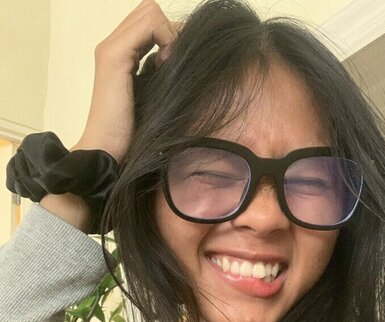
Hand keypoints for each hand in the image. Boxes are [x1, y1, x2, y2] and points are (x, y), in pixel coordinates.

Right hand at [72, 0, 178, 162]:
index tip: (174, 67)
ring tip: (167, 67)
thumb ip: (160, 72)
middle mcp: (112, 44)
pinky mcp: (114, 56)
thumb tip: (183, 55)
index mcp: (119, 53)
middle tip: (172, 64)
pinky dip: (165, 41)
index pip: (151, 21)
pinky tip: (164, 67)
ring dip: (169, 36)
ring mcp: (111, 47)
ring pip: (151, 12)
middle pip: (150, 10)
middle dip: (170, 31)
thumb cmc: (132, 132)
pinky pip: (150, 25)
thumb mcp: (152, 95)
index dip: (169, 36)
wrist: (108, 150)